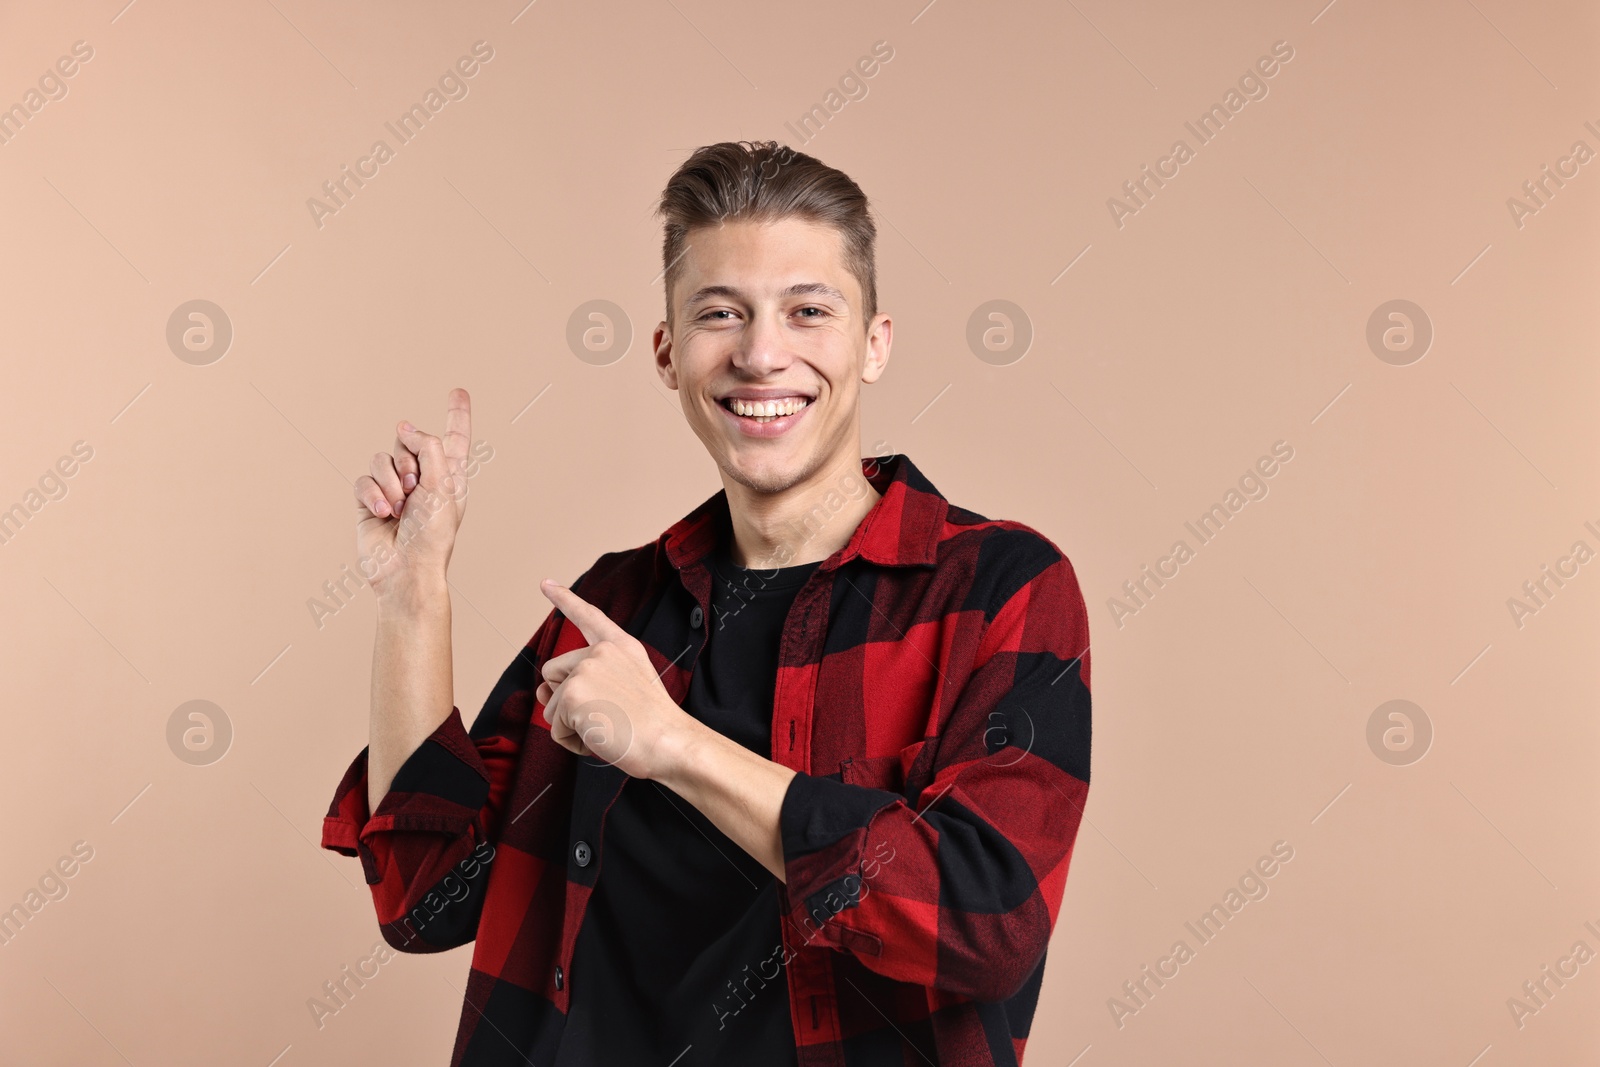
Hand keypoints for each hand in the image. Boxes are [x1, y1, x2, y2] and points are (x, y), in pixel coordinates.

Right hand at [352, 388, 472, 599]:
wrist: (406, 569)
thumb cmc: (433, 534)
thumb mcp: (444, 484)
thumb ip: (429, 447)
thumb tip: (405, 426)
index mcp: (450, 475)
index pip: (454, 437)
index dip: (456, 414)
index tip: (458, 391)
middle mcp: (423, 477)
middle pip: (407, 441)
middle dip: (409, 462)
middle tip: (416, 490)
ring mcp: (395, 488)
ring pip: (382, 458)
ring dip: (392, 482)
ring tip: (401, 508)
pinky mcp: (370, 500)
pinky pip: (364, 479)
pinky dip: (374, 494)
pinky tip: (384, 513)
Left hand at [535, 578, 699, 779]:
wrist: (668, 742)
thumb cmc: (652, 725)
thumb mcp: (625, 689)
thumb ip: (586, 681)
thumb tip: (540, 690)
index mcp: (621, 647)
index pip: (589, 617)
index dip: (565, 599)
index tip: (546, 583)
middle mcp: (601, 652)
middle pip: (553, 672)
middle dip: (565, 698)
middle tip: (602, 714)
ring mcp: (585, 670)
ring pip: (551, 702)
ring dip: (571, 724)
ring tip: (607, 727)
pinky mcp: (571, 693)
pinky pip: (555, 726)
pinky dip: (572, 740)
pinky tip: (600, 737)